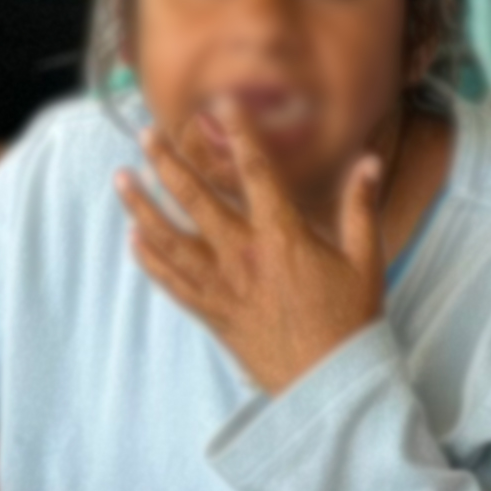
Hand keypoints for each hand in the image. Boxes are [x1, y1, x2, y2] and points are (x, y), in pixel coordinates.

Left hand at [117, 100, 389, 396]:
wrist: (328, 385)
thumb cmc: (350, 322)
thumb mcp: (366, 260)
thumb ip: (360, 207)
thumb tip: (368, 162)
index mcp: (282, 236)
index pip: (256, 173)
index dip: (239, 135)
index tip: (222, 106)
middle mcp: (243, 256)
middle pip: (195, 200)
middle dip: (168, 164)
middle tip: (146, 136)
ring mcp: (222, 286)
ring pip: (170, 239)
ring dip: (143, 207)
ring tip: (121, 180)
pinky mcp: (212, 314)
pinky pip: (172, 282)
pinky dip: (150, 259)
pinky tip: (135, 240)